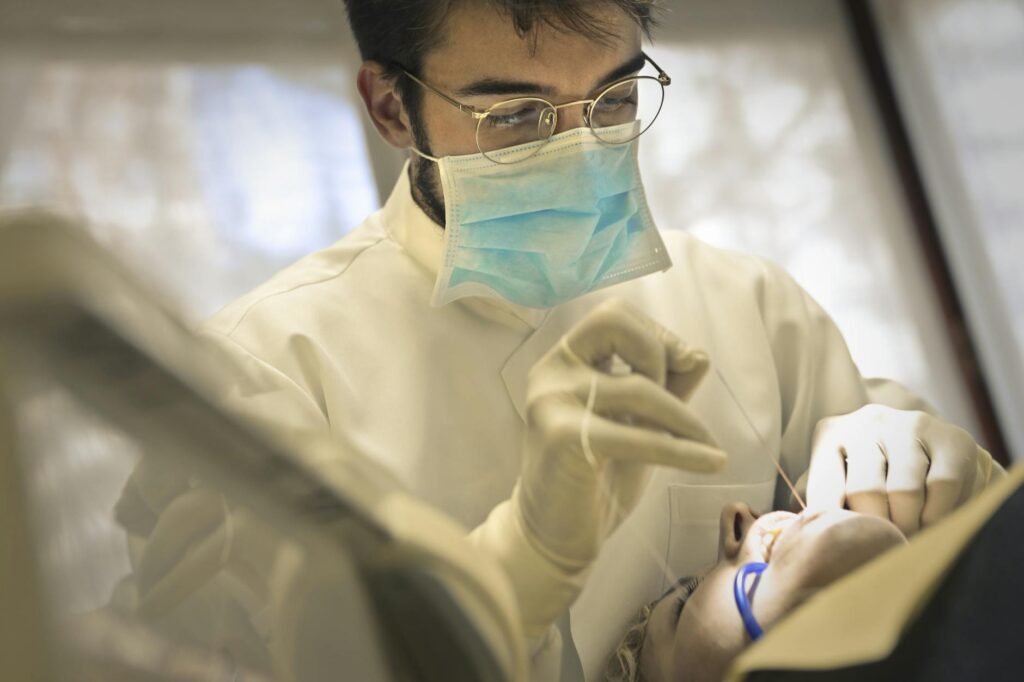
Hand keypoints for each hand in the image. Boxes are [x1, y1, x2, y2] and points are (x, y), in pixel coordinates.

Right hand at [516, 298, 726, 569]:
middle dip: (659, 352)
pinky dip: (683, 450)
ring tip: (707, 447)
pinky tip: (711, 462)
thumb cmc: (594, 476)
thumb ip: (666, 387)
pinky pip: (638, 436)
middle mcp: (551, 371)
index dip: (656, 334)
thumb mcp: (636, 423)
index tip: (682, 368)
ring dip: (685, 419)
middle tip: (676, 400)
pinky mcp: (562, 439)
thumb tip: (699, 355)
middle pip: (613, 322)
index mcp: (564, 360)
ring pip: (638, 387)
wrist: (552, 535)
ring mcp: (551, 402)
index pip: (614, 315)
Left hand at [805, 404, 981, 535]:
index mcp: (831, 434)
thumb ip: (822, 504)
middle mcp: (868, 423)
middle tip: (879, 550)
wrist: (936, 451)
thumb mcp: (840, 481)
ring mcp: (911, 426)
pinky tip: (931, 525)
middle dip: (874, 530)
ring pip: (904, 492)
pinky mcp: (952, 438)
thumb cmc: (876, 476)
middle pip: (865, 491)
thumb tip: (797, 536)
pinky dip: (937, 516)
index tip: (839, 551)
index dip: (831, 526)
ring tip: (904, 541)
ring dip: (906, 526)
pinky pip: (942, 487)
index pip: (823, 486)